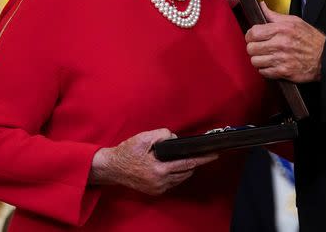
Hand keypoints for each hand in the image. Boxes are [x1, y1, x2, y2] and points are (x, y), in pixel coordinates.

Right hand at [90, 128, 217, 195]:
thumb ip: (163, 134)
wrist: (112, 168)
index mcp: (159, 170)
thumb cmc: (127, 152)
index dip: (202, 159)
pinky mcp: (154, 191)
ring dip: (186, 170)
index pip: (187, 164)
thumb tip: (175, 138)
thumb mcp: (144, 138)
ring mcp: (157, 189)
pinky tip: (177, 166)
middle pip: (186, 173)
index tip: (214, 155)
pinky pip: (172, 183)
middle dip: (195, 164)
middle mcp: (160, 182)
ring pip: (180, 179)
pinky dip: (177, 175)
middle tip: (203, 154)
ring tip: (190, 159)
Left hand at [244, 1, 325, 82]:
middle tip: (259, 47)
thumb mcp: (294, 21)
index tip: (253, 37)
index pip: (254, 32)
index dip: (250, 35)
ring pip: (255, 61)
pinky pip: (263, 72)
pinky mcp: (283, 72)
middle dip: (253, 47)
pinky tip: (271, 64)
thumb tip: (262, 7)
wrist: (325, 57)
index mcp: (282, 29)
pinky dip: (265, 69)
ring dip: (258, 59)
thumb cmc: (311, 39)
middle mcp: (280, 44)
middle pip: (251, 48)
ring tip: (265, 56)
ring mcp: (281, 59)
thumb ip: (274, 15)